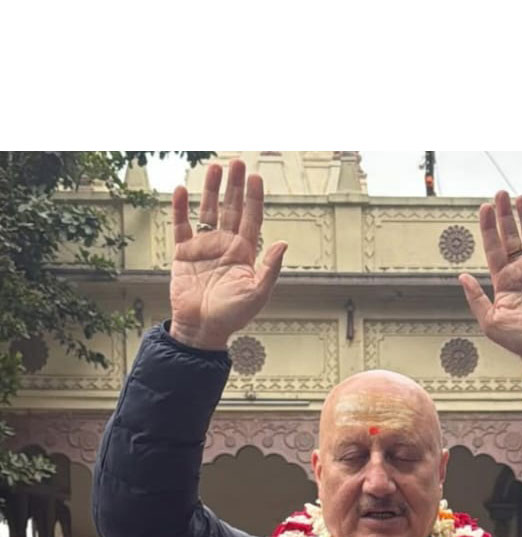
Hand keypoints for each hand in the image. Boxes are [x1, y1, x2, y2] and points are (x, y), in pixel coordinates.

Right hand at [169, 160, 287, 351]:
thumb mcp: (257, 293)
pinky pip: (181, 226)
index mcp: (245, 253)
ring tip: (213, 167)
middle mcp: (226, 245)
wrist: (202, 329)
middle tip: (236, 162)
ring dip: (210, 190)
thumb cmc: (233, 315)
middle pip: (231, 208)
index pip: (251, 218)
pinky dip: (180, 209)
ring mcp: (204, 247)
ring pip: (207, 211)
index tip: (255, 177)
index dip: (254, 198)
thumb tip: (282, 243)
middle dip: (234, 186)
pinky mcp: (183, 253)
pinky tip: (180, 191)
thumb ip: (270, 268)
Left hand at [459, 192, 521, 377]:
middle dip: (506, 216)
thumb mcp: (490, 322)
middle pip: (512, 238)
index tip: (485, 208)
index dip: (489, 228)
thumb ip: (476, 299)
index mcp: (503, 281)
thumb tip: (462, 276)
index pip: (494, 248)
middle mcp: (520, 274)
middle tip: (502, 194)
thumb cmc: (518, 341)